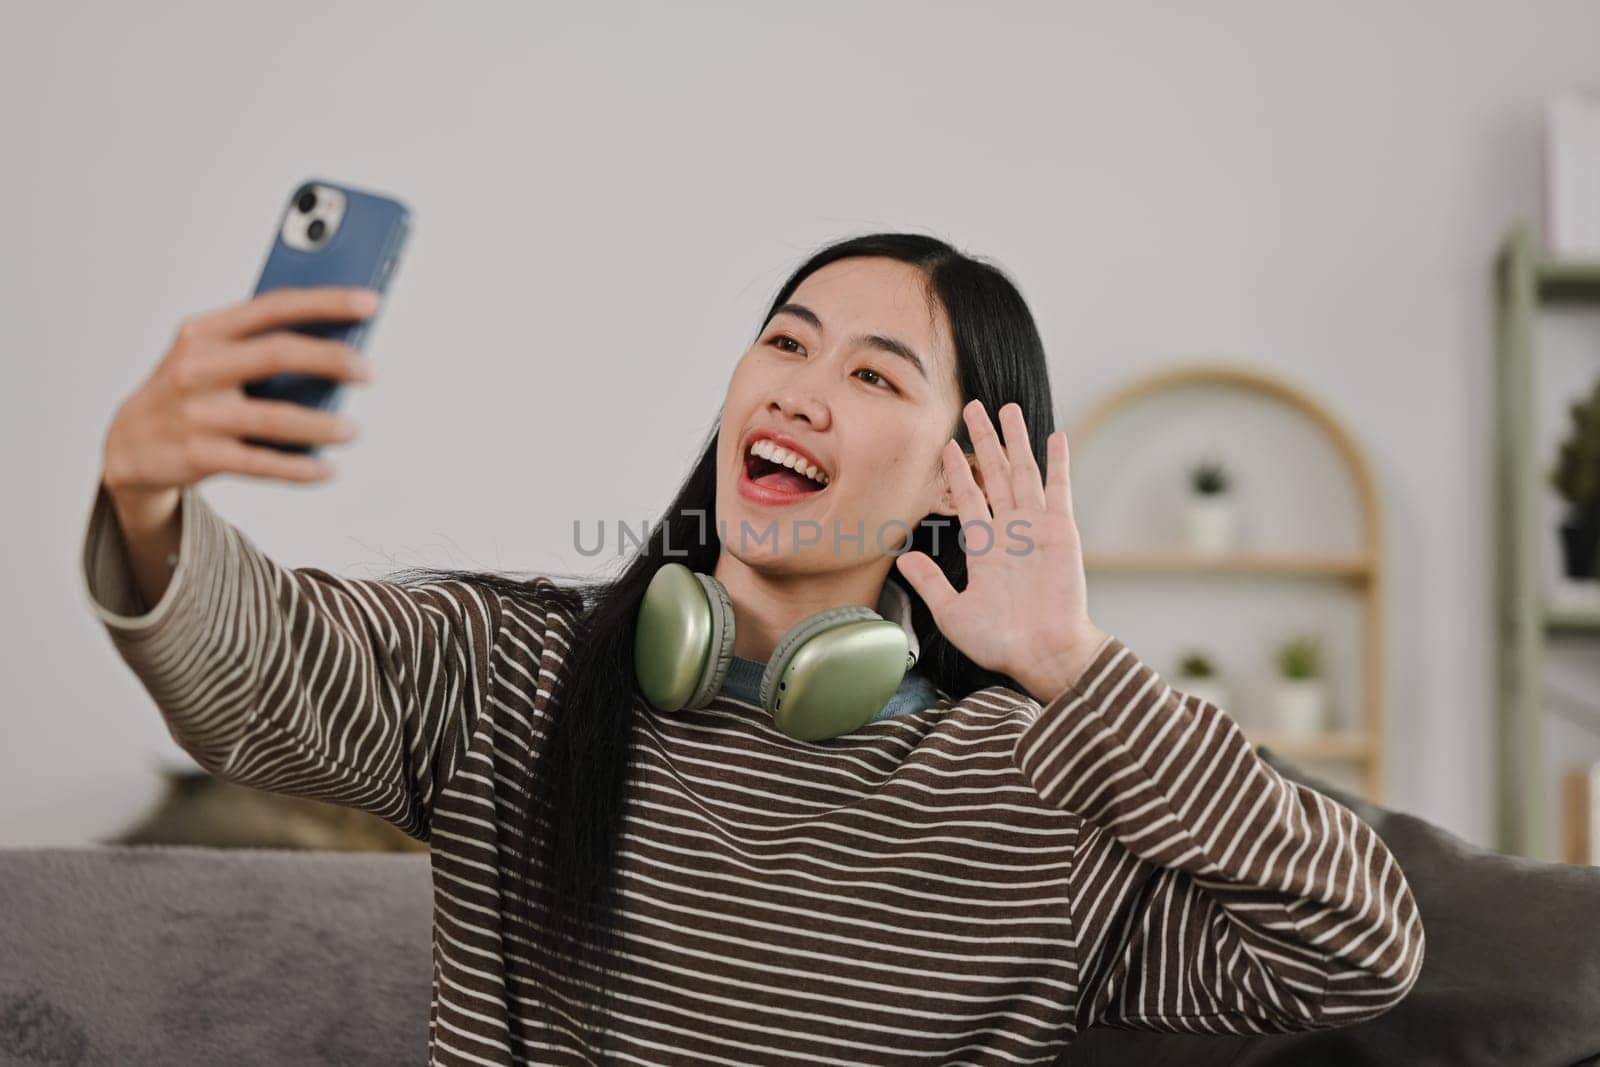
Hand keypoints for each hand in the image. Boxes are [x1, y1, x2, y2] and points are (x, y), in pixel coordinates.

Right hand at [100, 285, 379, 501]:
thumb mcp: (211, 355)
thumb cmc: (189, 390)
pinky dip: (300, 468)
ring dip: (323, 425)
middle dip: (332, 360)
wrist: (127, 443)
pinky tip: (327, 469)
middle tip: (369, 371)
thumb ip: (261, 345)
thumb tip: (340, 346)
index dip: (324, 302)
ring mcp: (197, 413)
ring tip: (352, 430)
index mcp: (205, 331)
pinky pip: (262, 464)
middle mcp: (197, 367)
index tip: (368, 302)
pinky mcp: (199, 455)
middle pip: (277, 355)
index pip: (272, 306)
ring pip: (275, 418)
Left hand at [894, 399, 1108, 702]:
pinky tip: (1055, 436)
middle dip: (983, 441)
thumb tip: (901, 559)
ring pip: (1022, 472)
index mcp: (984, 549)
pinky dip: (1058, 462)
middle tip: (973, 407)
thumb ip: (929, 583)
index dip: (956, 471)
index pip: (968, 497)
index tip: (945, 445)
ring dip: (1015, 440)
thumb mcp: (951, 612)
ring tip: (1006, 409)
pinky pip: (1058, 489)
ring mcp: (1035, 528)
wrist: (1041, 654)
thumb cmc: (1000, 643)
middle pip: (993, 474)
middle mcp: (1009, 532)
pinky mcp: (1060, 531)